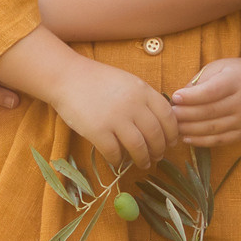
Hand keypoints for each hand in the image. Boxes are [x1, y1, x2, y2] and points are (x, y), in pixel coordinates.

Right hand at [48, 58, 179, 168]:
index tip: (172, 142)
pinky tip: (118, 160)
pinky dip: (118, 160)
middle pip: (155, 134)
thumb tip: (160, 122)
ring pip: (139, 147)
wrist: (67, 77)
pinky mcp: (98, 131)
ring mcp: (115, 118)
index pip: (167, 116)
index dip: (172, 132)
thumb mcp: (128, 82)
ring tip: (144, 163)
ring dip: (143, 159)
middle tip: (158, 156)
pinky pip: (115, 153)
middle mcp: (133, 105)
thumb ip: (144, 98)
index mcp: (143, 91)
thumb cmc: (98, 80)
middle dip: (159, 149)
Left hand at [171, 55, 240, 148]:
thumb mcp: (218, 68)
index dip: (192, 96)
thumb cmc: (233, 73)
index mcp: (237, 80)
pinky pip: (219, 140)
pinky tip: (186, 137)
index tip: (175, 97)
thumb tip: (177, 100)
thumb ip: (199, 82)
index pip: (212, 91)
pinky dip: (200, 141)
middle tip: (170, 114)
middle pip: (210, 112)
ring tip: (174, 126)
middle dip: (186, 114)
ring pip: (213, 128)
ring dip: (190, 129)